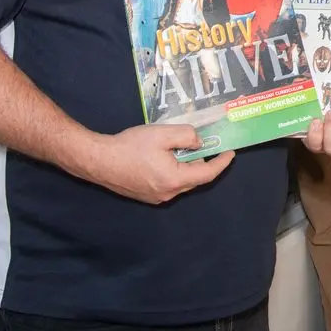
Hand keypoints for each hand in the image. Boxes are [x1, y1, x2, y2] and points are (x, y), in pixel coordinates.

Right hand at [80, 124, 235, 204]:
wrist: (98, 160)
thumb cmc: (130, 146)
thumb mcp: (163, 133)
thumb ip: (187, 136)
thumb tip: (199, 144)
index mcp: (175, 179)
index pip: (207, 174)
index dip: (222, 163)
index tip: (231, 152)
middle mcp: (168, 193)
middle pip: (194, 179)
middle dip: (204, 163)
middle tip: (209, 146)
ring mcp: (155, 197)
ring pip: (181, 182)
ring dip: (188, 167)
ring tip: (187, 149)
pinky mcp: (145, 195)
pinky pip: (168, 184)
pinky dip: (175, 172)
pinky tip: (168, 158)